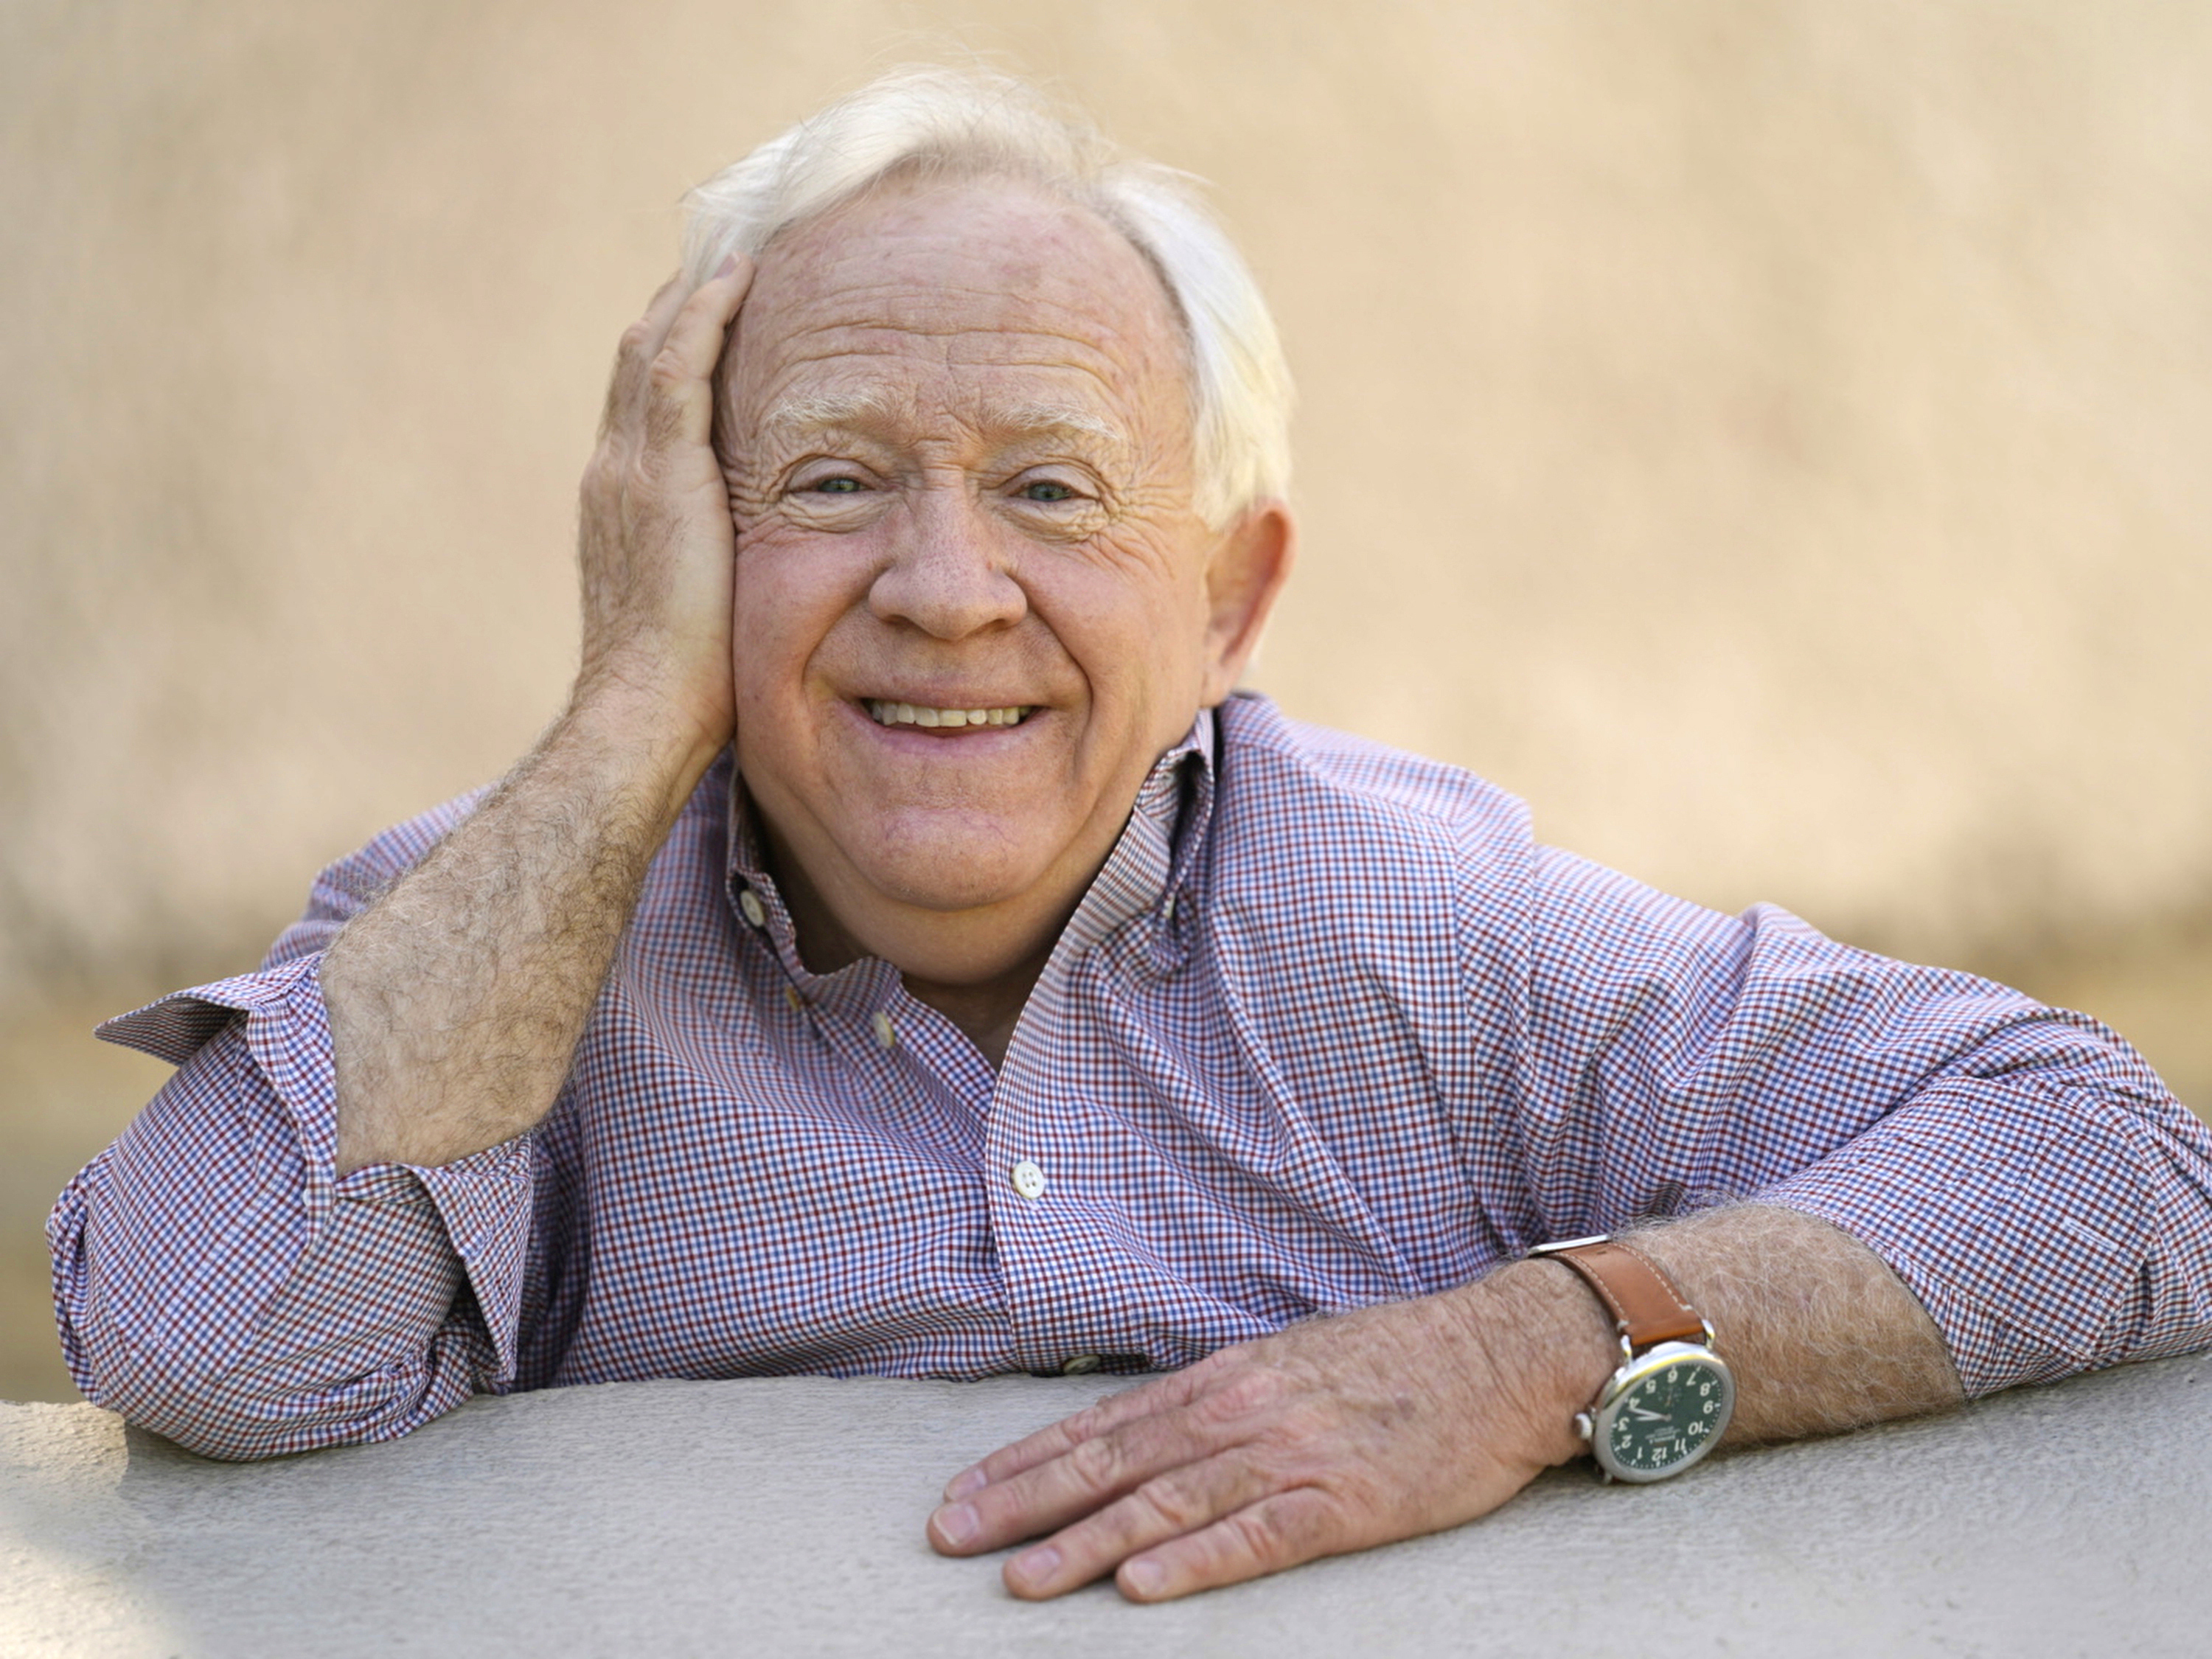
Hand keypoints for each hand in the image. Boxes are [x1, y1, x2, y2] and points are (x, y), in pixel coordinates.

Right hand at [574, 257, 754, 759]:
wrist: (644, 711)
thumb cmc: (686, 686)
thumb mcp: (700, 606)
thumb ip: (716, 564)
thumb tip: (757, 565)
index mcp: (622, 500)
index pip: (646, 398)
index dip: (678, 343)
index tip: (717, 303)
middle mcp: (615, 470)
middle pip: (642, 355)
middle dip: (681, 299)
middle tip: (729, 249)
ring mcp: (630, 467)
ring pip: (655, 345)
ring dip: (695, 289)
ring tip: (739, 242)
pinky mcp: (661, 472)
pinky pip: (678, 367)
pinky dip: (705, 315)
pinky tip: (740, 276)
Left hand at [926, 1269, 1614, 1601]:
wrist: (1500, 1352)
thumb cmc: (1398, 1358)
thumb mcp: (1291, 1359)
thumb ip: (1220, 1397)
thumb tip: (1150, 1427)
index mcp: (1226, 1379)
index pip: (1103, 1425)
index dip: (1026, 1462)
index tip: (964, 1493)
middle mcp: (1242, 1412)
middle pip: (1113, 1463)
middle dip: (1024, 1502)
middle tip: (950, 1537)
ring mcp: (1290, 1456)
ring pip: (1166, 1505)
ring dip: (1085, 1544)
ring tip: (1019, 1577)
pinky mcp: (1344, 1503)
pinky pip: (1255, 1537)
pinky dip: (1193, 1562)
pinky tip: (1140, 1585)